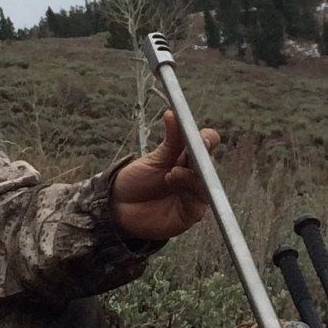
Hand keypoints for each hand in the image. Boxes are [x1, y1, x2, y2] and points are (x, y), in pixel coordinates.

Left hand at [111, 108, 219, 243]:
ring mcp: (194, 195)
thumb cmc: (137, 181)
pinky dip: (189, 190)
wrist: (119, 206)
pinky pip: (198, 203)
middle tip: (195, 147)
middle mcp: (195, 175)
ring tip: (173, 172)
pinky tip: (174, 180)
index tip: (202, 136)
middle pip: (209, 163)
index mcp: (188, 158)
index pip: (207, 144)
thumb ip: (170, 140)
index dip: (208, 139)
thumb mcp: (154, 158)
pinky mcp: (189, 214)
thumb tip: (173, 113)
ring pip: (205, 183)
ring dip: (192, 175)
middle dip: (203, 155)